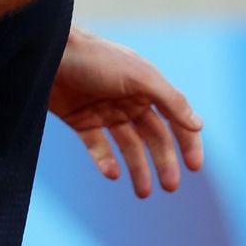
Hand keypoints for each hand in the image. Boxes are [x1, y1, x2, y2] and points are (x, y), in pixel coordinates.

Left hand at [49, 26, 204, 198]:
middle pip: (154, 137)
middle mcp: (130, 101)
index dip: (188, 142)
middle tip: (171, 187)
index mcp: (148, 88)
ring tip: (143, 192)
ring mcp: (106, 112)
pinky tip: (113, 174)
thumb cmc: (97, 58)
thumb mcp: (140, 77)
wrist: (47, 53)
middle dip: (164, 162)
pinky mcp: (81, 121)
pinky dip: (106, 161)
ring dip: (138, 168)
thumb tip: (198, 124)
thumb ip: (170, 100)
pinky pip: (98, 147)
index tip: (195, 167)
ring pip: (128, 146)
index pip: (176, 119)